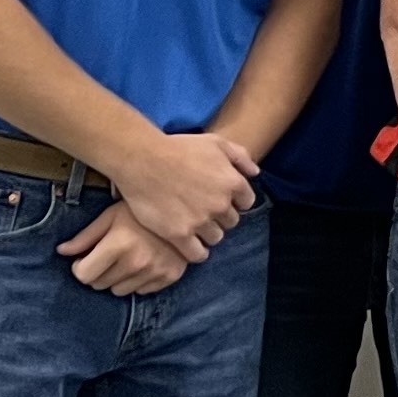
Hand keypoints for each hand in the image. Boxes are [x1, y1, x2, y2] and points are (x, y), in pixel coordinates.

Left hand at [60, 205, 189, 295]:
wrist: (184, 206)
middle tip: (106, 256)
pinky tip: (143, 262)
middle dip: (97, 272)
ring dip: (117, 279)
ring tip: (125, 259)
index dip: (80, 267)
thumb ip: (85, 237)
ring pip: (119, 291)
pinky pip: (142, 291)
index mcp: (118, 245)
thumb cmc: (140, 209)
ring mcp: (156, 270)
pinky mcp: (171, 276)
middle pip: (100, 285)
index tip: (85, 258)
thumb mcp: (110, 216)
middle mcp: (137, 262)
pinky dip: (138, 281)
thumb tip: (61, 252)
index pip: (84, 275)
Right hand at [114, 122, 257, 260]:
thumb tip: (255, 173)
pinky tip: (190, 246)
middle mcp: (220, 204)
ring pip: (216, 238)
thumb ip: (240, 156)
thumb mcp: (215, 142)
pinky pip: (197, 253)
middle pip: (231, 221)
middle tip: (204, 212)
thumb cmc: (178, 148)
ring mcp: (200, 221)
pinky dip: (197, 252)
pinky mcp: (179, 235)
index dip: (235, 201)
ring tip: (195, 227)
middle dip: (220, 217)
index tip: (221, 200)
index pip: (246, 202)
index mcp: (232, 182)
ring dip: (208, 234)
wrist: (142, 160)